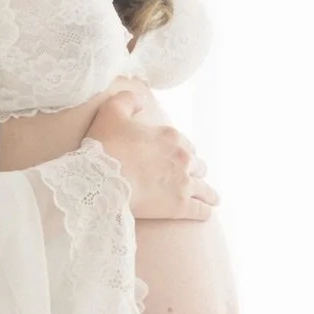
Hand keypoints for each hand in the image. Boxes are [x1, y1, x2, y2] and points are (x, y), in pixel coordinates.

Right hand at [83, 86, 218, 220]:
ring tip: (212, 199)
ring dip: (208, 193)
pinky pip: (201, 210)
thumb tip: (142, 100)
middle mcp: (182, 157)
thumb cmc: (105, 146)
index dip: (183, 152)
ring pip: (204, 188)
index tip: (179, 159)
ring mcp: (184, 183)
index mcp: (170, 136)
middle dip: (195, 171)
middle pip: (198, 165)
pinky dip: (205, 212)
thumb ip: (128, 100)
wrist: (102, 179)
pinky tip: (207, 214)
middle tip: (192, 178)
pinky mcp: (180, 206)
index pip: (186, 144)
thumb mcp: (111, 111)